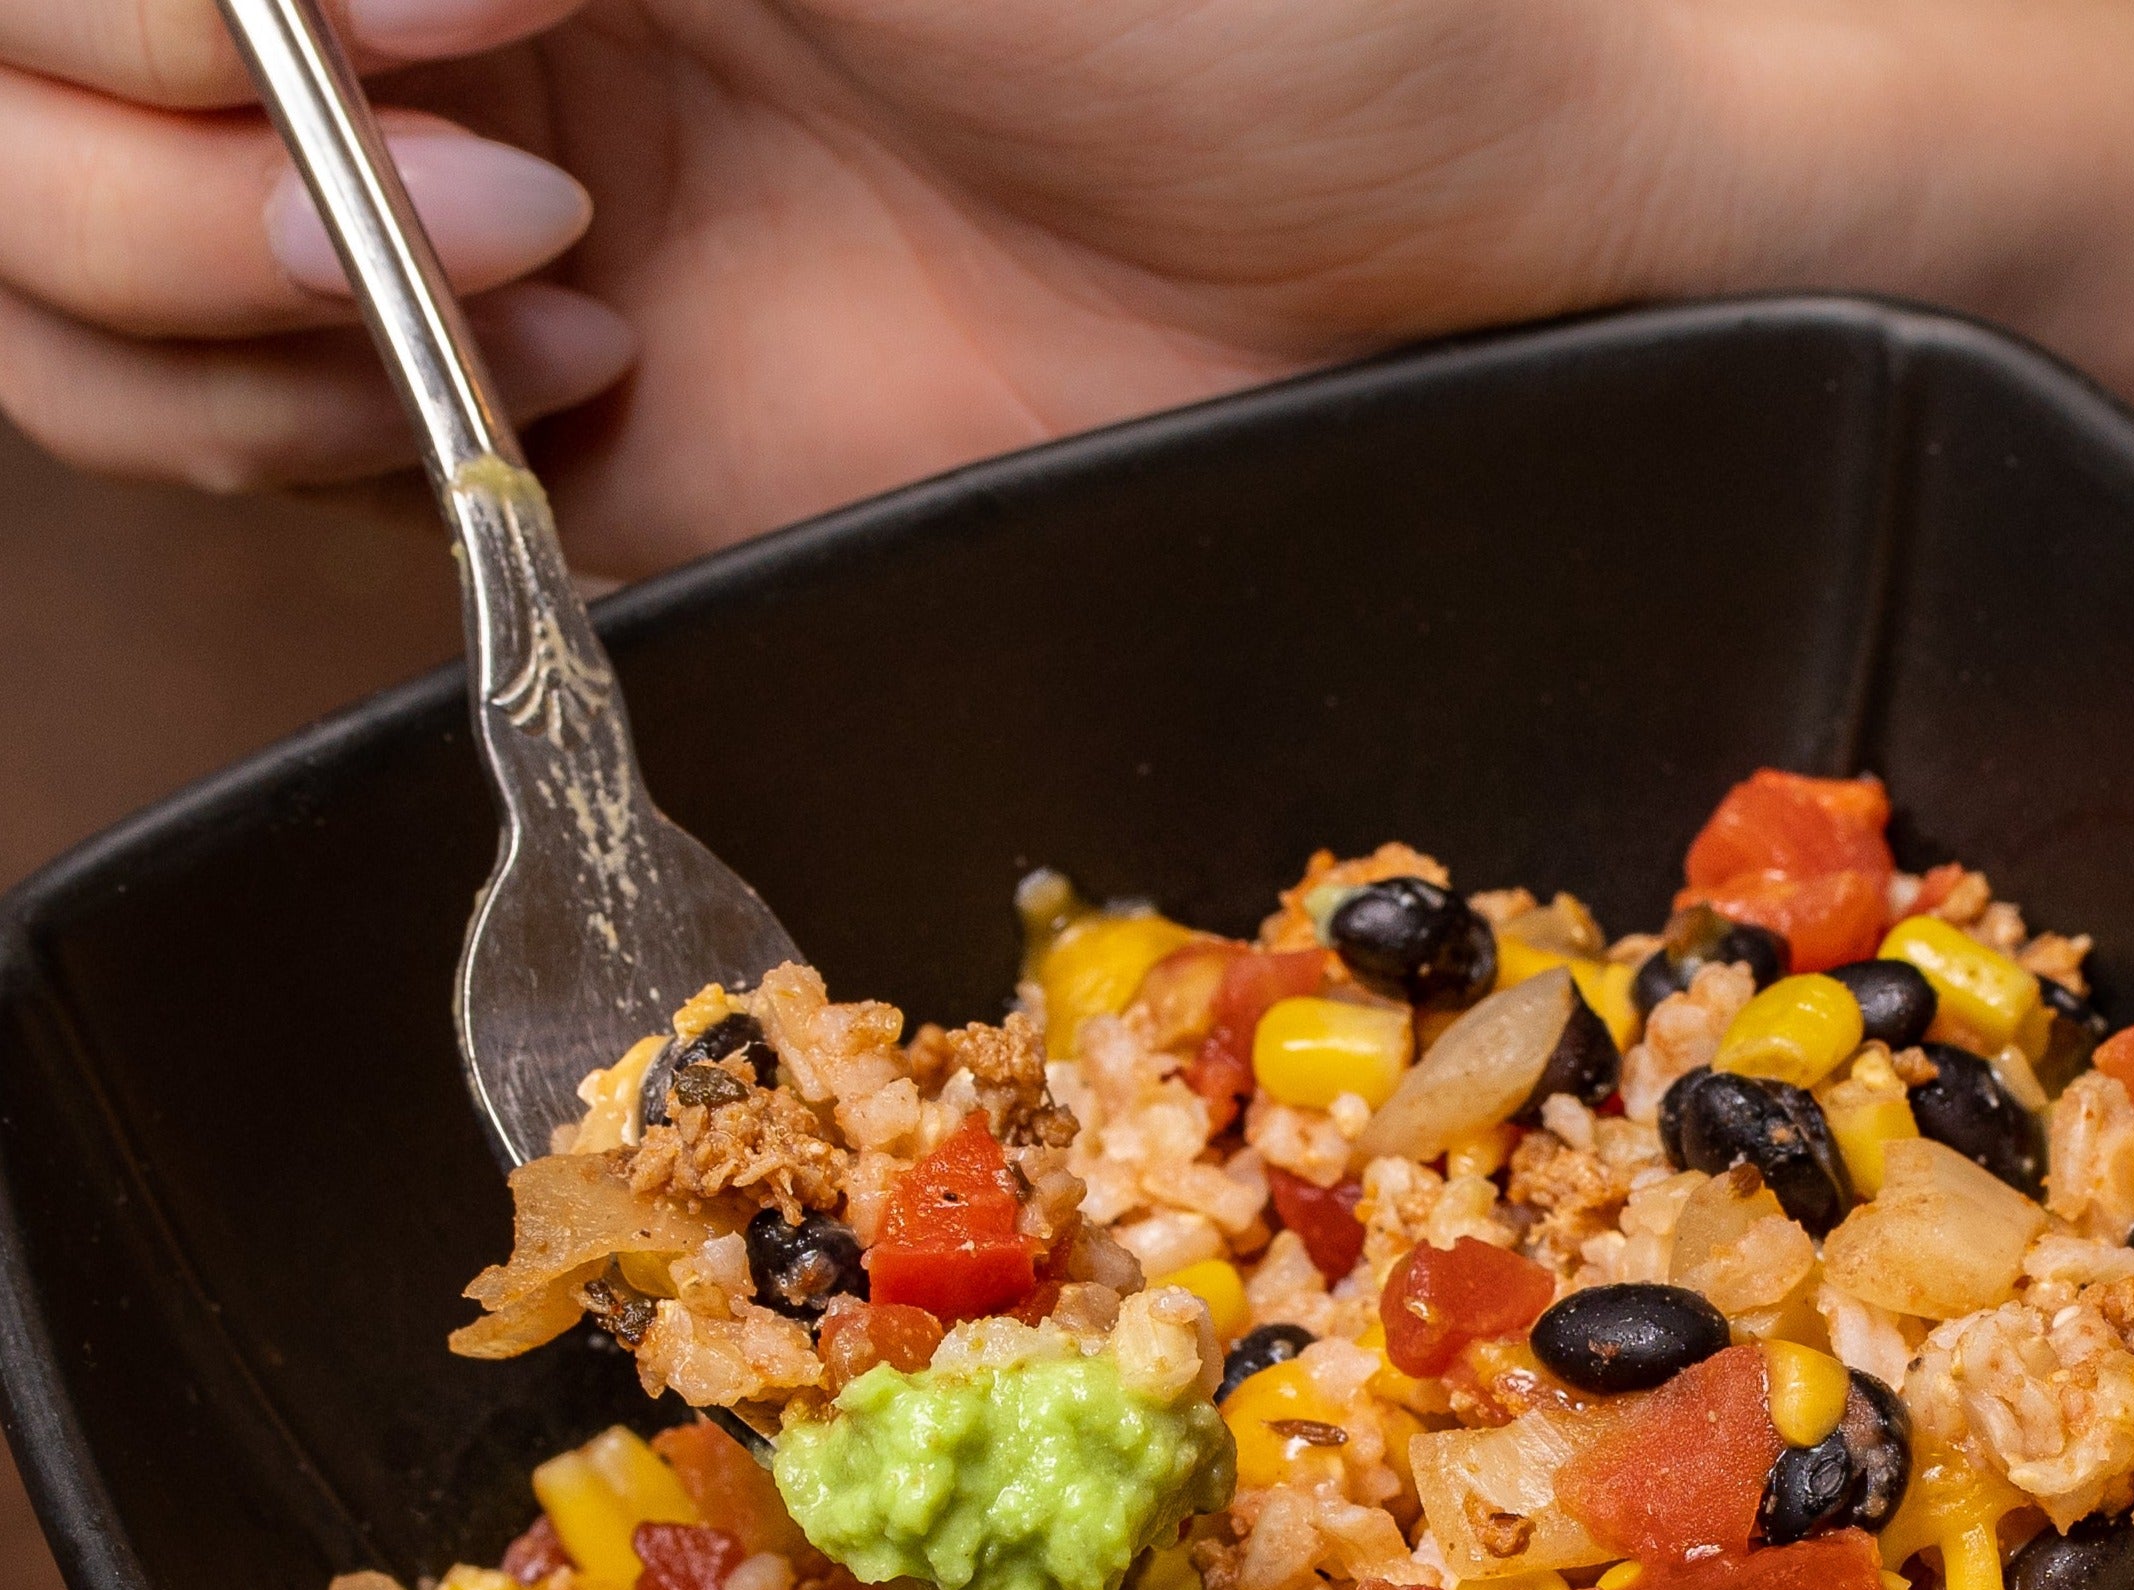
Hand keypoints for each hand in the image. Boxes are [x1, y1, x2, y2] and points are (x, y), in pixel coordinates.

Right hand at [0, 0, 1950, 576]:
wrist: (1431, 253)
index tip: (447, 13)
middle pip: (6, 68)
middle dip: (146, 128)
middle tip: (506, 165)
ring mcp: (449, 212)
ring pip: (59, 266)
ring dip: (175, 290)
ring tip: (545, 287)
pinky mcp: (534, 437)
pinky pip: (232, 442)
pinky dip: (272, 433)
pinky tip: (528, 405)